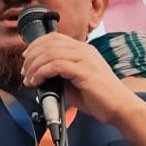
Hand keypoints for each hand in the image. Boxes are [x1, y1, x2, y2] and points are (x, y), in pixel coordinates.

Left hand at [20, 33, 145, 145]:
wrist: (120, 108)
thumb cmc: (99, 98)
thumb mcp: (75, 81)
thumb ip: (60, 74)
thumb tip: (40, 75)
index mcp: (83, 50)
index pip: (54, 37)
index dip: (36, 45)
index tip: (26, 58)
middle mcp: (84, 50)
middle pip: (49, 43)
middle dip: (31, 57)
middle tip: (25, 71)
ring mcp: (85, 59)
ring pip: (50, 53)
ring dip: (34, 66)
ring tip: (29, 79)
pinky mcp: (84, 71)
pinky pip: (56, 65)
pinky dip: (41, 73)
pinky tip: (37, 82)